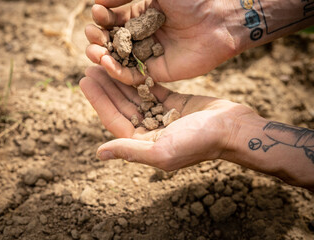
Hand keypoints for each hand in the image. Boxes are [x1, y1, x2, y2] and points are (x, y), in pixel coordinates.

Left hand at [79, 66, 253, 170]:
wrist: (232, 129)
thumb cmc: (199, 142)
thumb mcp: (161, 151)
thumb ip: (130, 151)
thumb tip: (99, 153)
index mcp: (144, 144)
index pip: (114, 120)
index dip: (99, 101)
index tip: (85, 81)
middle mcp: (150, 131)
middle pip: (122, 106)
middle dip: (106, 87)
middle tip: (91, 67)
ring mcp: (161, 116)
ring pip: (135, 95)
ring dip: (120, 80)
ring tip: (105, 62)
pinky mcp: (174, 102)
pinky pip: (152, 88)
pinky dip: (140, 78)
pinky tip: (127, 65)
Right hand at [85, 0, 237, 84]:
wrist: (219, 19)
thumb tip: (96, 2)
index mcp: (140, 14)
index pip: (112, 19)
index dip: (101, 18)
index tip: (97, 13)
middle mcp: (142, 35)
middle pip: (111, 41)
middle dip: (98, 38)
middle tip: (92, 36)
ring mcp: (149, 55)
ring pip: (118, 60)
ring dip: (102, 57)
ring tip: (93, 52)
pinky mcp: (157, 72)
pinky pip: (132, 76)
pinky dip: (117, 72)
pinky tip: (107, 65)